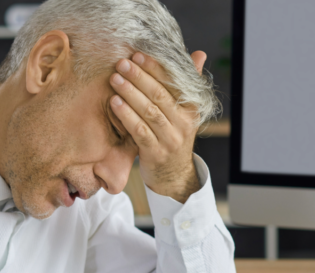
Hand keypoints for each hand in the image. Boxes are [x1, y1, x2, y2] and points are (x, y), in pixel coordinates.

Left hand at [108, 51, 207, 201]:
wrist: (174, 175)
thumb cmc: (173, 137)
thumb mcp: (184, 112)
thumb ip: (186, 84)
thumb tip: (199, 54)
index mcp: (191, 110)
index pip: (174, 84)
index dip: (156, 68)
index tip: (138, 55)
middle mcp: (183, 124)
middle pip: (160, 96)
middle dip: (140, 77)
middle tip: (122, 64)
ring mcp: (170, 140)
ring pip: (149, 112)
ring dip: (130, 94)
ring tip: (115, 80)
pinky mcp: (156, 153)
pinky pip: (140, 131)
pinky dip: (127, 116)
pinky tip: (115, 104)